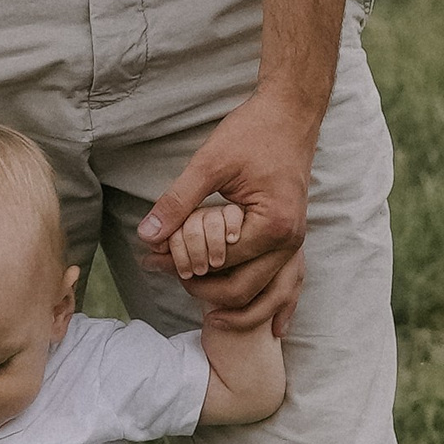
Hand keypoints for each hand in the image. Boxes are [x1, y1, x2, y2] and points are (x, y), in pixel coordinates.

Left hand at [137, 90, 315, 327]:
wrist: (290, 114)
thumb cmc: (253, 132)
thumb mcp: (209, 163)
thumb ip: (178, 202)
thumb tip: (147, 235)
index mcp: (272, 226)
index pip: (219, 263)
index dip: (181, 264)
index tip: (151, 259)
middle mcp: (290, 242)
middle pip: (244, 290)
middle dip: (203, 291)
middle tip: (167, 277)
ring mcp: (297, 243)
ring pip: (271, 296)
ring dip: (241, 311)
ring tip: (210, 319)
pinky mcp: (295, 239)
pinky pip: (292, 283)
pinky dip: (281, 307)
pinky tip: (274, 330)